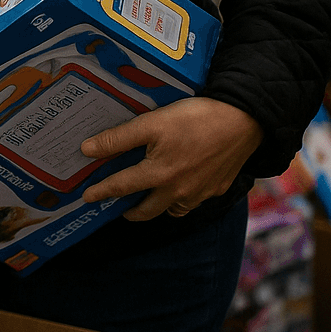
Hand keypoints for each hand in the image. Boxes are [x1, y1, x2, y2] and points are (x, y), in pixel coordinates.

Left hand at [79, 97, 263, 220]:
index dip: (101, 192)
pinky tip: (179, 188)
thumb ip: (118, 139)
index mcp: (158, 175)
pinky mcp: (216, 188)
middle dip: (131, 212)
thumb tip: (87, 149)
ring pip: (172, 209)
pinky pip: (193, 202)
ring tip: (148, 199)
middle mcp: (178, 191)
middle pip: (147, 210)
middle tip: (120, 207)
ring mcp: (200, 193)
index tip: (87, 198)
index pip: (121, 187)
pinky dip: (181, 200)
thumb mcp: (151, 123)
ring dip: (157, 208)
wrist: (243, 121)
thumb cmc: (194, 119)